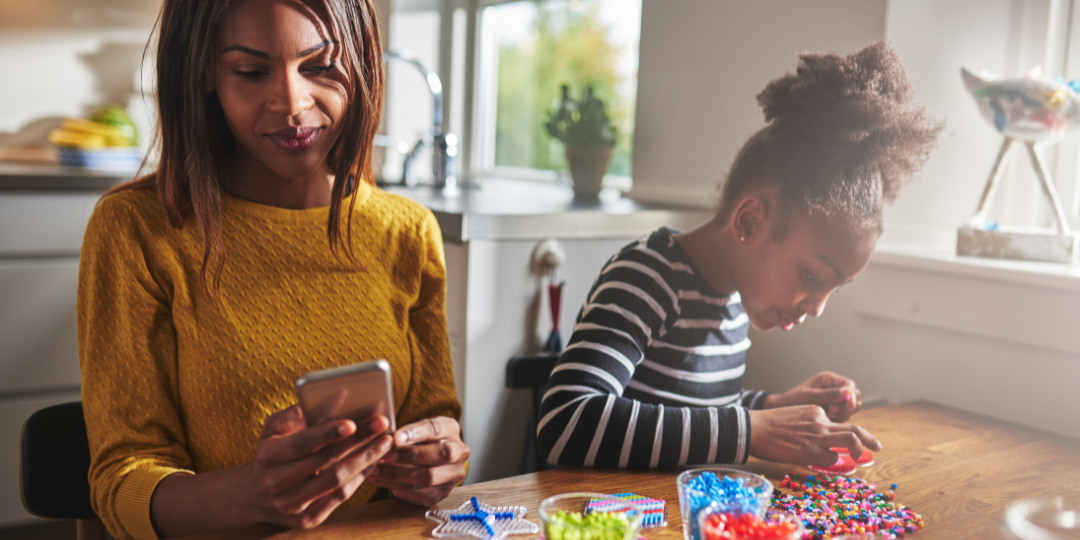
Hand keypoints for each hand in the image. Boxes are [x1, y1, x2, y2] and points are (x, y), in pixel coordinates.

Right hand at [238, 405, 392, 528]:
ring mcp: (290, 504)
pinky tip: (373, 462)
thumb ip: (297, 413)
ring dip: (365, 460)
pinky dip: (359, 479)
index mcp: (268, 456)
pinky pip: (338, 498)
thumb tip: (329, 399)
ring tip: (385, 442)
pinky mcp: (304, 520)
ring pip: (336, 482)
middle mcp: (277, 483)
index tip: (352, 422)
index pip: (302, 444)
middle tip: (382, 424)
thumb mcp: (272, 429)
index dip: (328, 433)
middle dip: (359, 441)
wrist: (250, 496)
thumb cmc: (270, 453)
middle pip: (326, 462)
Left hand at [368, 416, 468, 506]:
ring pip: (429, 476)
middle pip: (441, 453)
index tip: (395, 437)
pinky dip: (395, 484)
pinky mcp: (442, 492)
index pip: (436, 428)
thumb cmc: (416, 442)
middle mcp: (459, 451)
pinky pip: (418, 490)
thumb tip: (385, 438)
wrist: (423, 465)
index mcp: (451, 429)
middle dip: (411, 455)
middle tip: (387, 455)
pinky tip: (379, 479)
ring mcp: (453, 474)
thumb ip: (403, 434)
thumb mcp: (413, 432)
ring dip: (399, 473)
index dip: (415, 432)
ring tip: (377, 469)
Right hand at [748, 405, 881, 466]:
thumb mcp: (795, 417)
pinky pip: (831, 457)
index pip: (836, 424)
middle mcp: (821, 421)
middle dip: (869, 439)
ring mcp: (818, 436)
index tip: (847, 442)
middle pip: (854, 430)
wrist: (754, 428)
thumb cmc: (768, 424)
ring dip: (860, 450)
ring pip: (850, 441)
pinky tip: (821, 460)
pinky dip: (831, 460)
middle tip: (878, 447)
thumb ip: (810, 425)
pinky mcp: (811, 451)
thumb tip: (822, 440)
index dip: (843, 435)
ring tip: (863, 457)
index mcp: (815, 411)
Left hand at [765, 371, 861, 421]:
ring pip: (852, 408)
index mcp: (829, 380)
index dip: (851, 395)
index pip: (850, 385)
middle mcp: (834, 388)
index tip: (848, 404)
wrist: (783, 410)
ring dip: (843, 413)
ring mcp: (836, 400)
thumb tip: (848, 391)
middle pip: (855, 396)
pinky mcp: (834, 411)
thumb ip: (829, 394)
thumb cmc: (794, 400)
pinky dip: (839, 419)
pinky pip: (845, 416)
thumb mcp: (811, 396)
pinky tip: (827, 419)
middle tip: (831, 411)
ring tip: (828, 415)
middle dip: (847, 405)